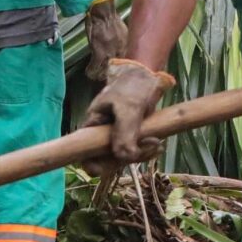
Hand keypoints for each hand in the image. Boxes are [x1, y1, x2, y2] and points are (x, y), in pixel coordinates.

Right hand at [82, 58, 172, 173]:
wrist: (147, 76)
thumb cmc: (131, 86)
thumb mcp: (128, 107)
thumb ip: (124, 132)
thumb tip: (124, 157)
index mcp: (92, 126)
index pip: (84, 154)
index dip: (93, 165)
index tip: (112, 166)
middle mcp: (101, 135)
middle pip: (106, 161)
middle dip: (126, 159)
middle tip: (147, 147)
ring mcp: (116, 137)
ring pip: (123, 158)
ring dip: (140, 155)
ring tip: (156, 143)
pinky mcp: (130, 137)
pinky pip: (134, 152)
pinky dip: (145, 151)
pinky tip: (158, 145)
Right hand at [84, 0, 126, 82]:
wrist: (102, 11)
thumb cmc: (111, 18)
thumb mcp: (123, 32)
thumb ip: (124, 43)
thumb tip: (124, 51)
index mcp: (128, 45)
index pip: (129, 62)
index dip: (124, 70)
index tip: (121, 74)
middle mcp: (122, 49)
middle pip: (119, 68)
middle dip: (112, 74)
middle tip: (106, 79)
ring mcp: (111, 51)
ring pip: (106, 69)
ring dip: (101, 74)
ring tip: (97, 77)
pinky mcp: (99, 51)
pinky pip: (95, 66)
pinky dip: (91, 70)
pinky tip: (88, 73)